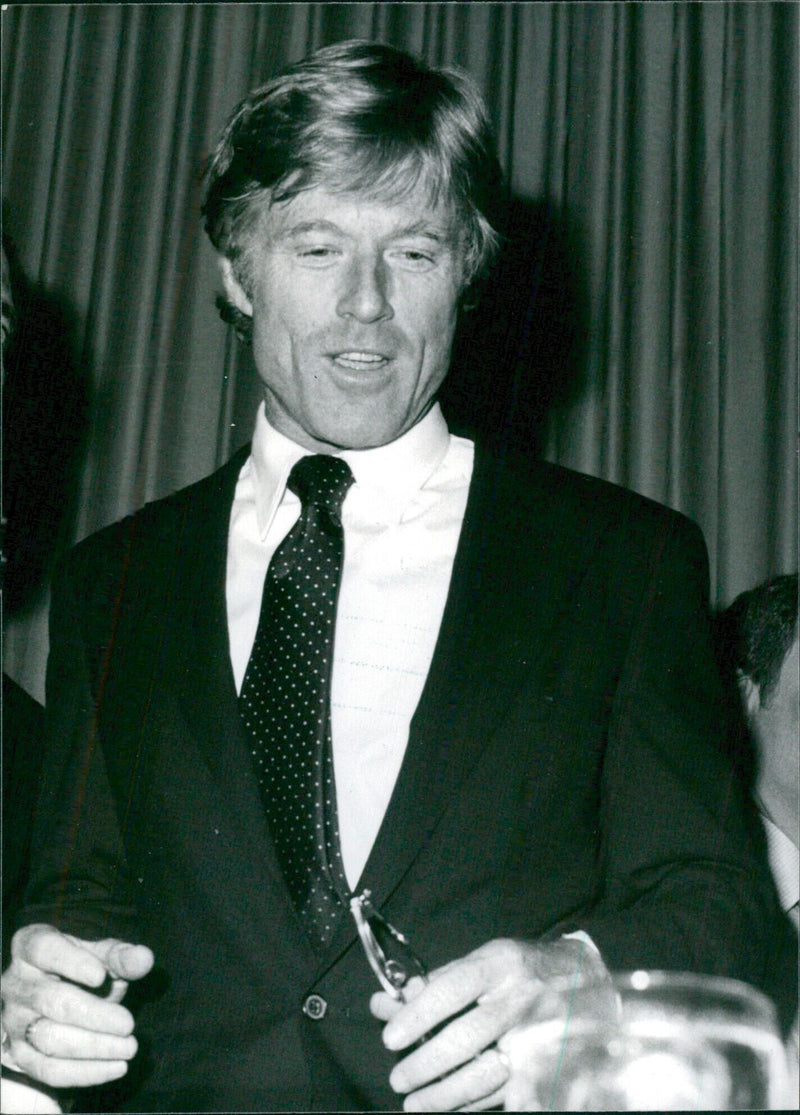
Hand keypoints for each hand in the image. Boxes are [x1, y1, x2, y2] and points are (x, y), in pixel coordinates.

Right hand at [1, 924, 153, 1089]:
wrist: (57, 994)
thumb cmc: (82, 966)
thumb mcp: (101, 954)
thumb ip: (121, 956)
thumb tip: (144, 958)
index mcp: (31, 946)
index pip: (44, 949)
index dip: (71, 962)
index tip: (101, 976)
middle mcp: (16, 983)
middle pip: (50, 1000)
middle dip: (93, 1015)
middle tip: (128, 1024)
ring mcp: (13, 1021)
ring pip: (49, 1039)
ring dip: (93, 1047)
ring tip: (128, 1047)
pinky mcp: (19, 1054)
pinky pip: (48, 1070)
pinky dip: (85, 1072)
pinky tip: (116, 1067)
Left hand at [370, 935, 608, 1111]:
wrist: (589, 981)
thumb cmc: (525, 969)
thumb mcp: (485, 960)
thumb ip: (438, 982)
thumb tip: (387, 1003)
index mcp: (502, 964)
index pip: (452, 989)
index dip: (418, 1015)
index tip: (391, 1036)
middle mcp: (522, 998)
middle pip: (468, 1037)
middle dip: (427, 1063)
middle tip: (399, 1077)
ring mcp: (539, 1036)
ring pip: (486, 1074)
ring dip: (445, 1094)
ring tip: (415, 1103)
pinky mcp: (549, 1067)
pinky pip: (507, 1095)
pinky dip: (473, 1106)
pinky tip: (452, 1108)